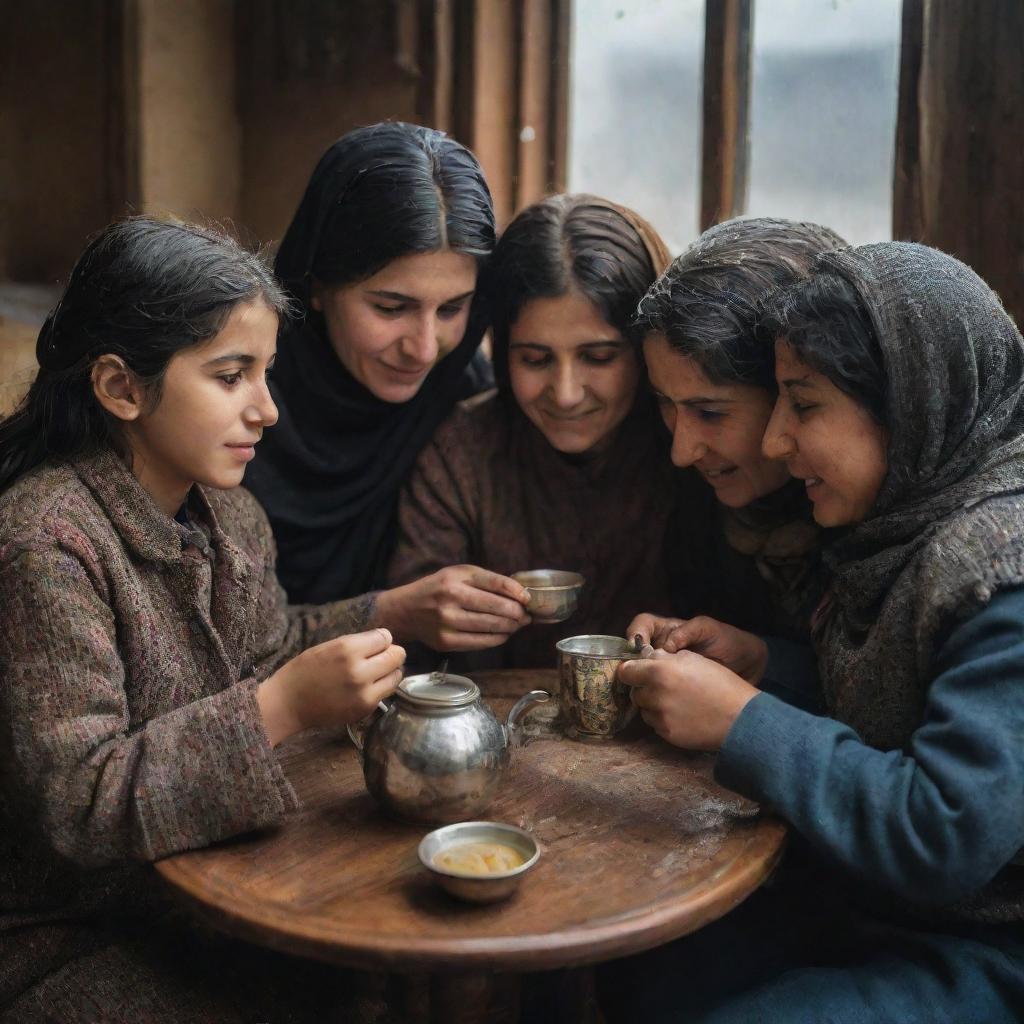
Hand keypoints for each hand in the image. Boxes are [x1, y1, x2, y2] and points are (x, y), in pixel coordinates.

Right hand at [259, 628, 404, 743]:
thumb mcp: (329, 646)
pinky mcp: (365, 709)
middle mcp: (360, 670)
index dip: (381, 639)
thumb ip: (358, 644)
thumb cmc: (304, 671)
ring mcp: (364, 692)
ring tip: (375, 673)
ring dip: (390, 672)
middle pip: (397, 655)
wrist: (288, 704)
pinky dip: (381, 688)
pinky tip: (367, 687)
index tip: (374, 644)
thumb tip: (385, 641)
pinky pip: (386, 693)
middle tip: (380, 658)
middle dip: (391, 654)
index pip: (385, 637)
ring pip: (396, 675)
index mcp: (347, 649)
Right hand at [374, 566, 530, 651]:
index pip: (496, 583)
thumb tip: (520, 594)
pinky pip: (481, 642)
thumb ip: (487, 580)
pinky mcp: (447, 641)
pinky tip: (503, 634)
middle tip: (526, 615)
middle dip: (518, 613)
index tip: (528, 599)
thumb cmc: (438, 588)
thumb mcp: (459, 574)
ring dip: (511, 627)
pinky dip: (498, 639)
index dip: (517, 592)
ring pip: (492, 627)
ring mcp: (448, 622)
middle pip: (497, 608)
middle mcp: (451, 598)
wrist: (406, 610)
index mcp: (456, 578)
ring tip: (517, 624)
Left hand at [617, 650, 758, 750]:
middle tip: (665, 688)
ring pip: (645, 710)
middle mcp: (654, 694)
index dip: (631, 671)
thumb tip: (649, 657)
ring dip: (654, 705)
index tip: (637, 672)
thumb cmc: (720, 682)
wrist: (739, 717)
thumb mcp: (694, 659)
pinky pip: (656, 724)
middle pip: (635, 692)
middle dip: (646, 689)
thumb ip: (666, 657)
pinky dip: (664, 720)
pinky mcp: (666, 734)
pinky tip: (682, 716)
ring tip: (677, 703)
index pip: (626, 671)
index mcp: (659, 671)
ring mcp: (660, 717)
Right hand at [627, 612, 767, 683]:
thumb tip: (664, 647)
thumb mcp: (708, 629)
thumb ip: (686, 632)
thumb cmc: (728, 640)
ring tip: (648, 687)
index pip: (642, 626)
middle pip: (635, 652)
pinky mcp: (673, 689)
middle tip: (638, 671)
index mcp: (668, 631)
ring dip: (642, 680)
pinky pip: (656, 691)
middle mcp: (662, 650)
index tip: (637, 645)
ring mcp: (667, 672)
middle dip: (633, 660)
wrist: (748, 665)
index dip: (635, 633)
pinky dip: (654, 695)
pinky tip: (661, 700)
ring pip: (642, 674)